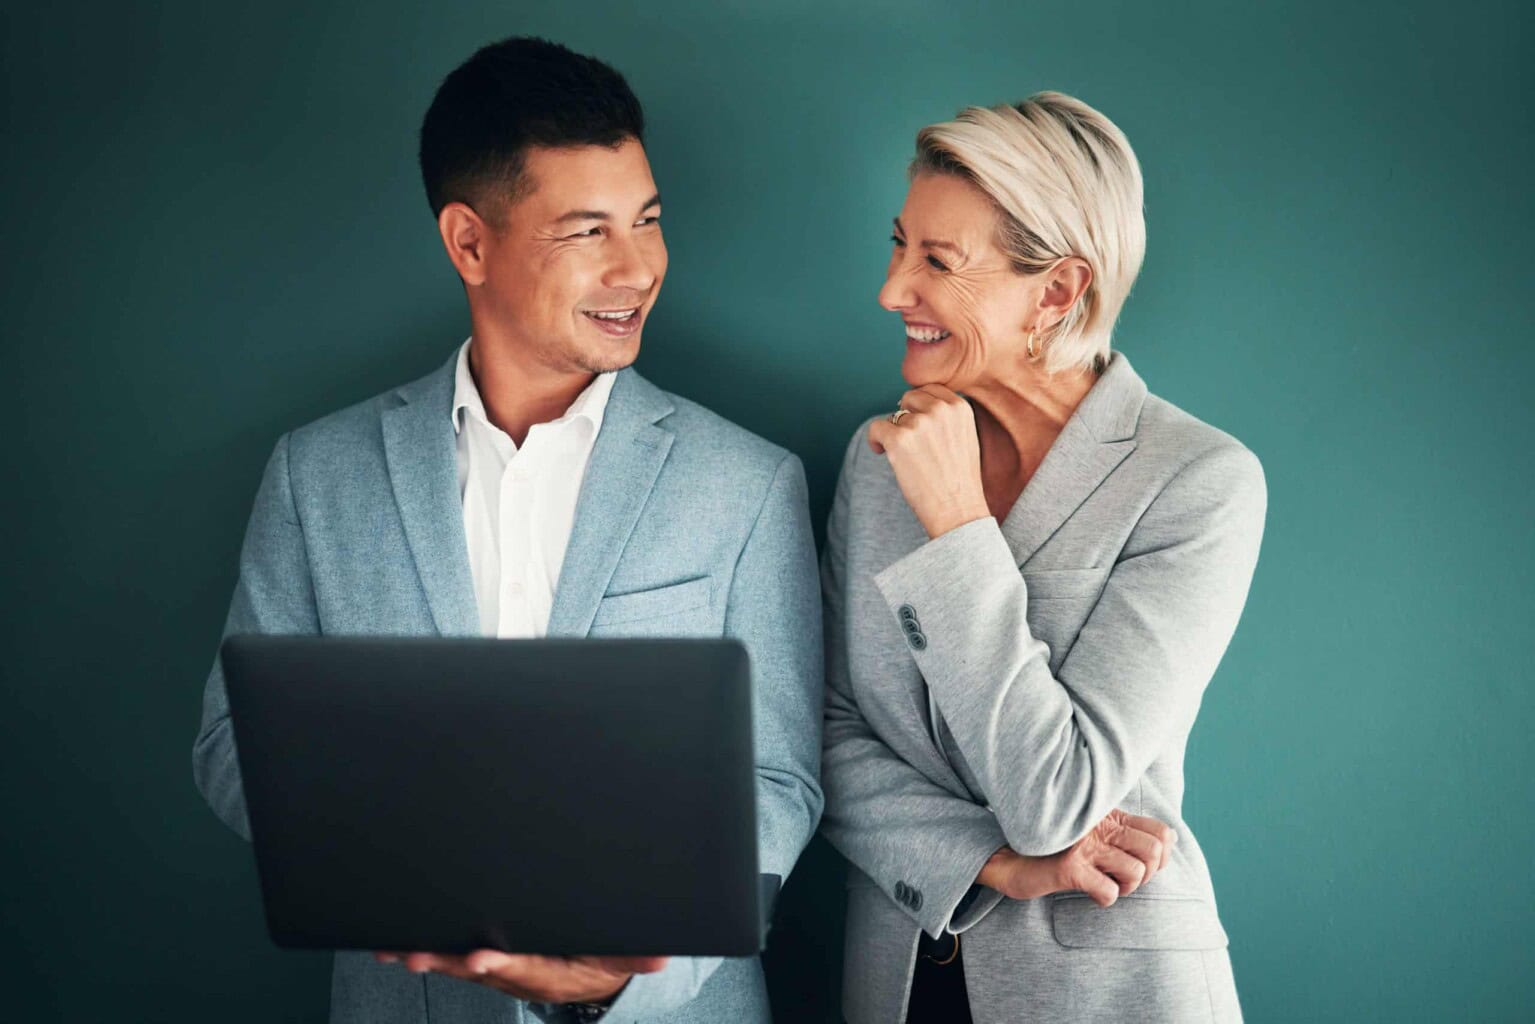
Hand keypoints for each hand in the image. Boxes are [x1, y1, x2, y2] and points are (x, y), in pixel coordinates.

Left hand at [373, 950, 668, 1002]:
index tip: (481, 958)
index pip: (523, 968)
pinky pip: (451, 958)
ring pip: (456, 965)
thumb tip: (660, 959)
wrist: (587, 981)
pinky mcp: (484, 963)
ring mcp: (497, 973)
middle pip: (477, 968)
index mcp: (548, 971)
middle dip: (445, 961)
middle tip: (415, 955)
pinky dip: (424, 952)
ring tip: (395, 951)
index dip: (501, 964)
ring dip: (425, 958)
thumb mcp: (623, 958)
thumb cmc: (600, 962)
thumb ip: (637, 956)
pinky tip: (395, 947)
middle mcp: (516, 976)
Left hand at [866, 385, 989, 538]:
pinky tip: (882, 453)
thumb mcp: (966, 437)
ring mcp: (919, 423)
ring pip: (894, 415)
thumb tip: (916, 405)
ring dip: (893, 433)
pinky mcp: (899, 439)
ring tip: (903, 455)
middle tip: (910, 442)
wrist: (958, 511)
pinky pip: (876, 428)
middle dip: (906, 416)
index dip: (920, 406)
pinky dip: (875, 441)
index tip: (917, 424)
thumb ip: (947, 417)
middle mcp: (941, 410)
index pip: (931, 388)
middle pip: (909, 397)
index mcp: (960, 407)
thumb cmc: (960, 481)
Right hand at [977, 809, 1177, 907]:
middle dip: (1148, 874)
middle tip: (1126, 879)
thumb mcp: (1092, 831)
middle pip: (1154, 850)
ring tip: (1108, 885)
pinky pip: (1109, 891)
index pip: (1161, 831)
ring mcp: (1084, 845)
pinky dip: (1106, 898)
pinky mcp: (1069, 867)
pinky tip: (1091, 893)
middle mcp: (1098, 825)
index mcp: (1108, 815)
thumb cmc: (1055, 848)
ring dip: (1127, 887)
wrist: (1008, 857)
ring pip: (1136, 872)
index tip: (1146, 865)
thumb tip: (1169, 839)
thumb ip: (1125, 831)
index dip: (1163, 854)